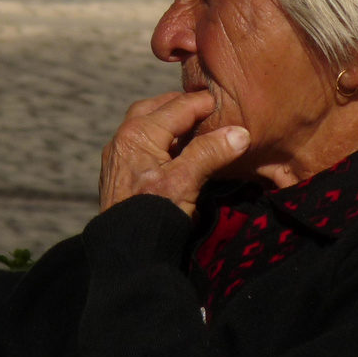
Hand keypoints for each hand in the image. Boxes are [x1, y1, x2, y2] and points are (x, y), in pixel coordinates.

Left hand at [99, 90, 248, 216]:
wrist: (125, 254)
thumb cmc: (153, 215)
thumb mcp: (185, 182)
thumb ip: (210, 153)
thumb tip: (240, 132)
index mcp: (138, 133)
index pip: (179, 105)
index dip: (205, 103)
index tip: (228, 104)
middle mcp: (123, 138)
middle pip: (157, 108)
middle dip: (183, 106)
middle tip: (209, 111)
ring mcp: (117, 156)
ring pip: (146, 125)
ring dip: (169, 122)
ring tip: (195, 129)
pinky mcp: (118, 173)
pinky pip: (140, 143)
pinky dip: (159, 139)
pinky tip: (175, 153)